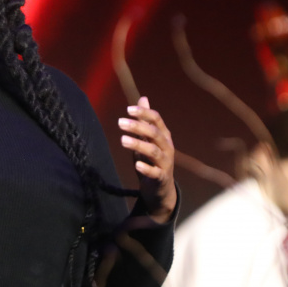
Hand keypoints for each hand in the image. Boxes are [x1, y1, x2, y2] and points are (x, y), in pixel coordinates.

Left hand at [118, 97, 176, 222]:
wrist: (160, 188)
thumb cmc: (152, 160)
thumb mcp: (148, 138)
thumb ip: (145, 120)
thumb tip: (143, 98)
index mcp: (164, 135)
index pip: (156, 119)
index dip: (144, 113)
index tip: (128, 109)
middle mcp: (167, 147)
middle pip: (154, 134)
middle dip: (138, 126)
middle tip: (120, 122)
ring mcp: (166, 163)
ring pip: (153, 152)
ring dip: (138, 144)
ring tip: (122, 139)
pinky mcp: (161, 178)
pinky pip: (155, 172)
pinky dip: (146, 168)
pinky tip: (136, 164)